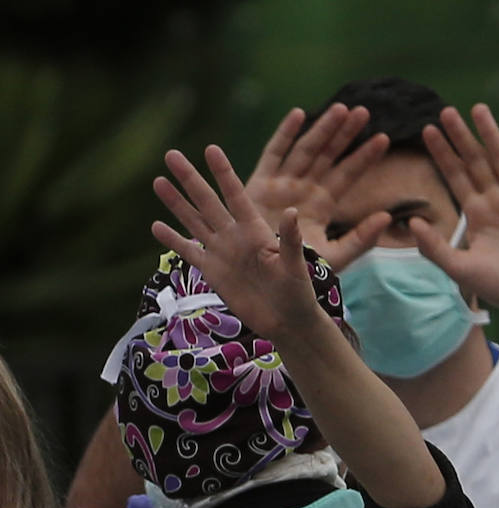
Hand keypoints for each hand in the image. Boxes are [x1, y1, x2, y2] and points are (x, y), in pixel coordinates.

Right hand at [151, 145, 325, 340]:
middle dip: (190, 179)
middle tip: (171, 154)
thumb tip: (291, 212)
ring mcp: (222, 252)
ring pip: (194, 221)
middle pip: (208, 202)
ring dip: (176, 203)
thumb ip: (290, 240)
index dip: (223, 173)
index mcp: (256, 230)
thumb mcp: (295, 266)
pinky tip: (156, 226)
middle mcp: (235, 235)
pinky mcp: (213, 272)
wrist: (286, 322)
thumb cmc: (298, 293)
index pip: (236, 195)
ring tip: (158, 181)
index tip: (211, 149)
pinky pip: (189, 252)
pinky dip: (173, 241)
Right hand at [242, 104, 391, 270]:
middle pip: (329, 155)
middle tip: (364, 111)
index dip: (364, 157)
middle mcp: (304, 189)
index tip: (385, 139)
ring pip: (306, 149)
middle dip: (345, 134)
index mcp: (323, 204)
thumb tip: (387, 217)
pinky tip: (299, 114)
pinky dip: (285, 134)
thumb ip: (361, 239)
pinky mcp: (260, 183)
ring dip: (322, 129)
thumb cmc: (299, 270)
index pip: (348, 175)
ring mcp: (282, 183)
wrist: (262, 277)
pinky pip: (274, 153)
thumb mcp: (335, 256)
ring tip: (341, 109)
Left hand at [410, 104, 498, 350]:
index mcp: (477, 214)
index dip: (443, 154)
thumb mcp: (461, 270)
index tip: (427, 130)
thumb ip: (435, 248)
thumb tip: (411, 222)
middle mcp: (497, 201)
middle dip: (461, 137)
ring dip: (491, 134)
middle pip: (476, 162)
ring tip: (478, 109)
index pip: (455, 176)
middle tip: (445, 111)